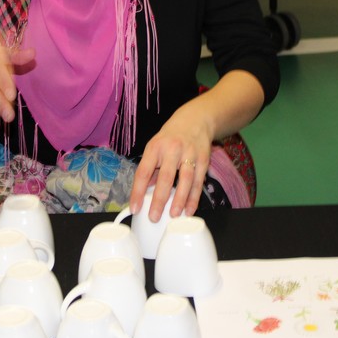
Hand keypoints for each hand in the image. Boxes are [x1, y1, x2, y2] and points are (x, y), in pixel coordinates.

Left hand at [130, 104, 213, 220]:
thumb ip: (151, 170)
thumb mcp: (155, 147)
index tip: (134, 208)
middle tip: (153, 217)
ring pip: (185, 180)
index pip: (143, 172)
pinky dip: (194, 198)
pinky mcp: (203, 160)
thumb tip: (144, 194)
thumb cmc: (170, 138)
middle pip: (165, 177)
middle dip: (159, 199)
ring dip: (179, 200)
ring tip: (173, 215)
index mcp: (155, 148)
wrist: (195, 121)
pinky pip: (198, 182)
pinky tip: (189, 210)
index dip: (137, 191)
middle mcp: (172, 150)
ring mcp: (190, 154)